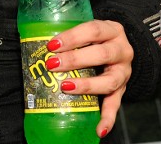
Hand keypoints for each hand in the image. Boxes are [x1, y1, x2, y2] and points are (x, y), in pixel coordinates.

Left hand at [46, 19, 132, 138]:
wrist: (118, 46)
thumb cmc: (96, 38)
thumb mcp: (88, 31)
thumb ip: (70, 37)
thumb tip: (36, 45)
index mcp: (112, 30)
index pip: (93, 30)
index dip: (72, 37)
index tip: (52, 45)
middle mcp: (122, 50)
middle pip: (101, 54)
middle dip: (74, 60)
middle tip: (53, 65)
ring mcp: (124, 72)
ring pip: (109, 80)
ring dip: (86, 86)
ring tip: (66, 87)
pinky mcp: (122, 90)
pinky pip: (116, 105)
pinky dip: (108, 118)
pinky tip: (100, 129)